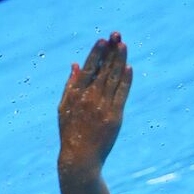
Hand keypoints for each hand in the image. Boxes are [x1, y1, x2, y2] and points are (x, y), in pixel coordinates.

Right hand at [58, 32, 131, 174]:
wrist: (80, 158)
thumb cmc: (70, 133)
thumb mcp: (64, 108)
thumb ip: (70, 85)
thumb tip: (75, 64)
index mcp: (76, 94)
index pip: (88, 68)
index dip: (96, 53)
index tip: (102, 40)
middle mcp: (89, 98)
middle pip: (103, 70)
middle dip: (110, 51)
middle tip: (117, 35)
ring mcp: (103, 107)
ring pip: (113, 79)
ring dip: (119, 60)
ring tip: (124, 45)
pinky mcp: (114, 117)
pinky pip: (122, 94)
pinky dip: (126, 80)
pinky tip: (129, 68)